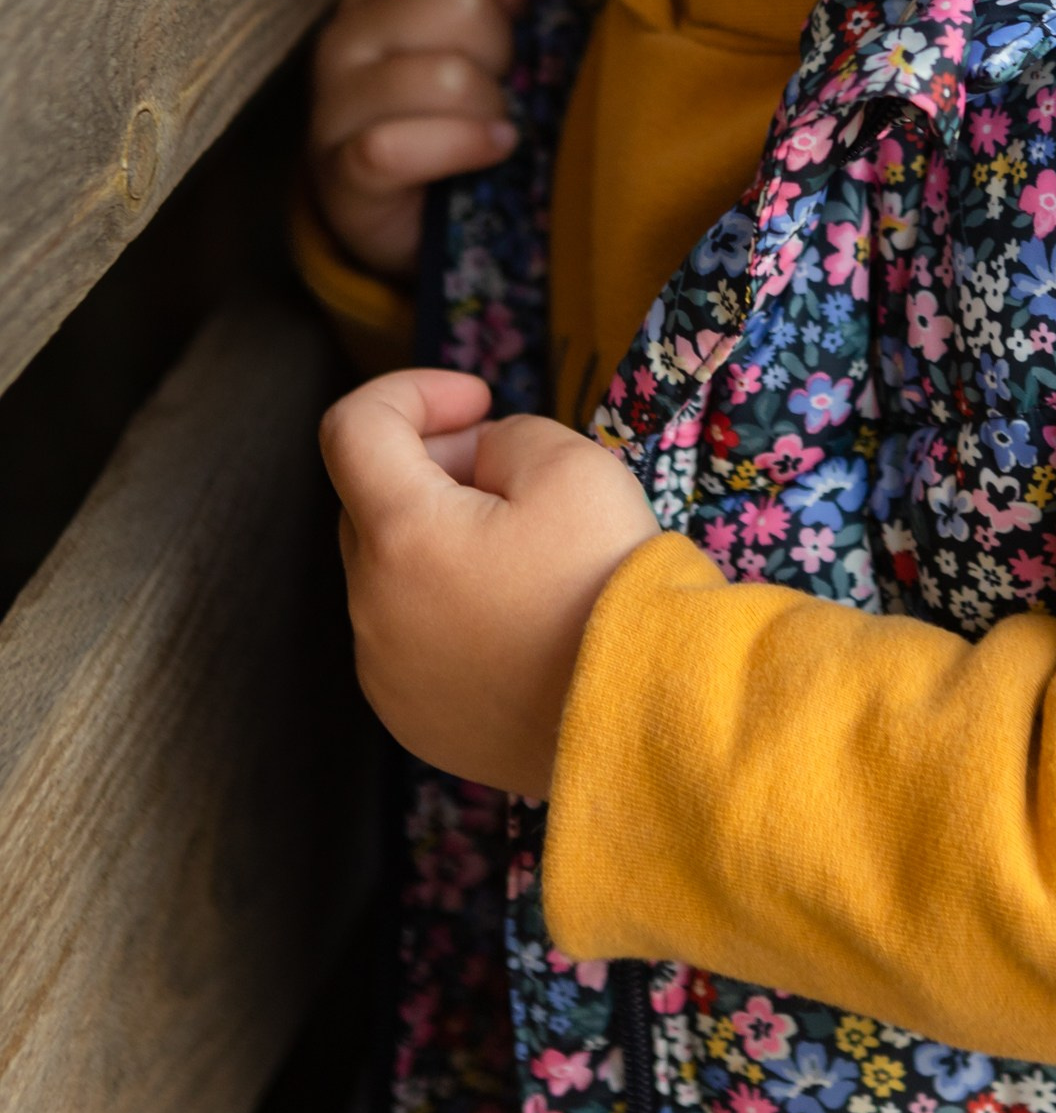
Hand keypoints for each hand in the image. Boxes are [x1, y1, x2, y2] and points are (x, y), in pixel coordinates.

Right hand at [308, 0, 534, 277]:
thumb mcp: (477, 34)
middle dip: (501, 47)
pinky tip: (488, 151)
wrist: (397, 210)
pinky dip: (465, 149)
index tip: (514, 11)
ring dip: (489, 106)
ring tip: (488, 122)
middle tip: (496, 80)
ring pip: (449, 76)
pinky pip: (407, 146)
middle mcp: (347, 28)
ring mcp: (335, 98)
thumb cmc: (450, 108)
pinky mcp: (340, 167)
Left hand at [322, 370, 660, 794]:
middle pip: (372, 502)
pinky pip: (412, 638)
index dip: (411, 391)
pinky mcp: (415, 720)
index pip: (353, 428)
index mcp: (399, 538)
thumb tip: (483, 462)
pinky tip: (522, 617)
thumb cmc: (607, 584)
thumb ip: (506, 436)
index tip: (479, 399)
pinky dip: (450, 608)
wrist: (645, 716)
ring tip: (529, 550)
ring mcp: (387, 675)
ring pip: (393, 573)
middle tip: (514, 468)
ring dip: (442, 540)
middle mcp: (372, 611)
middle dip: (435, 465)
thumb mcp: (571, 463)